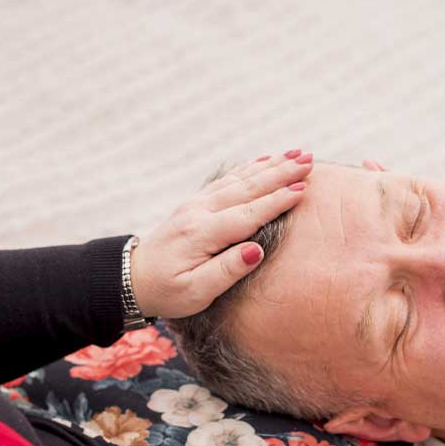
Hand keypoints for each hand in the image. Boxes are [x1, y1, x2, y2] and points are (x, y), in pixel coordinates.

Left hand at [129, 151, 312, 317]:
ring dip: (270, 165)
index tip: (303, 188)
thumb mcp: (196, 292)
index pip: (247, 214)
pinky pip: (227, 180)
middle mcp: (199, 212)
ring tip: (298, 154)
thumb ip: (227, 271)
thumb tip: (256, 249)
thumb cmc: (167, 292)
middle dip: (280, 173)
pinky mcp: (196, 204)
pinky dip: (249, 168)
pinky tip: (266, 160)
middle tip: (310, 160)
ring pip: (239, 179)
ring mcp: (196, 204)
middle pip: (247, 188)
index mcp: (202, 234)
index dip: (277, 200)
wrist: (133, 278)